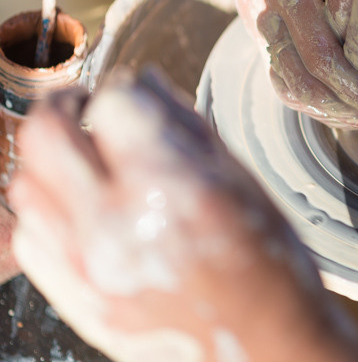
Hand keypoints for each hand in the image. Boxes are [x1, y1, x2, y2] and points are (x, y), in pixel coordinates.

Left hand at [9, 72, 357, 361]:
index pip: (114, 105)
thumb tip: (145, 84)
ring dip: (51, 157)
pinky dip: (46, 208)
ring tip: (85, 158)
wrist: (265, 346)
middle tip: (86, 105)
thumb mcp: (241, 182)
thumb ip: (186, 128)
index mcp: (173, 187)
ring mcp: (88, 266)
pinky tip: (81, 207)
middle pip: (46, 134)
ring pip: (26, 184)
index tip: (137, 95)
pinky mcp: (77, 299)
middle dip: (64, 105)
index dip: (128, 90)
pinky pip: (29, 235)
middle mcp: (117, 225)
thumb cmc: (270, 264)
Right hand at [204, 0, 357, 131]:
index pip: (324, 60)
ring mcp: (260, 28)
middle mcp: (268, 16)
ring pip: (292, 93)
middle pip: (309, 89)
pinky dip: (316, 102)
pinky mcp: (260, 33)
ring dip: (335, 114)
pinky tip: (350, 106)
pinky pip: (284, 81)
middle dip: (355, 112)